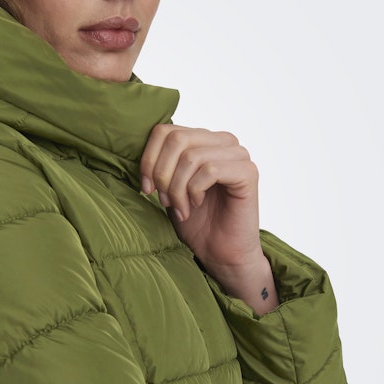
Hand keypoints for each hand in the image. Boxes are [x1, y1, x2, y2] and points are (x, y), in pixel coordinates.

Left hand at [140, 124, 278, 312]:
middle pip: (177, 139)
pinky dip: (195, 191)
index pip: (165, 130)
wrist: (220, 252)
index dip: (148, 159)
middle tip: (163, 200)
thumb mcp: (168, 187)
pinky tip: (196, 205)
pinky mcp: (248, 172)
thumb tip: (135, 147)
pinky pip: (210, 170)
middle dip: (162, 173)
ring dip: (177, 188)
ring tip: (180, 209)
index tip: (146, 189)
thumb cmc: (195, 221)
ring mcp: (238, 155)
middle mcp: (223, 141)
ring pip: (191, 156)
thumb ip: (160, 163)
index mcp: (203, 139)